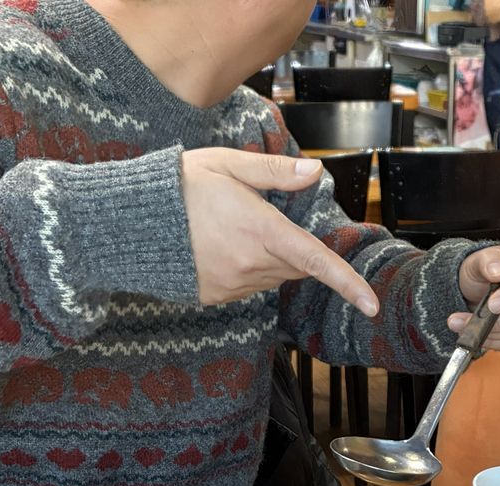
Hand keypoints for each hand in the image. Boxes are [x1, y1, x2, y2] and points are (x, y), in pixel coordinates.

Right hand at [182, 148, 377, 313]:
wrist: (128, 220)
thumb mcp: (229, 165)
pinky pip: (248, 287)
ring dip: (271, 258)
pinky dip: (247, 270)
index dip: (348, 284)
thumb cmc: (181, 185)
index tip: (372, 305)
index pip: (316, 261)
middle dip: (295, 248)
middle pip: (297, 266)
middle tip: (263, 219)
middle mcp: (250, 264)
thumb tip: (316, 172)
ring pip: (274, 277)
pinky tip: (220, 248)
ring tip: (233, 230)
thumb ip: (276, 172)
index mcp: (260, 230)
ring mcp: (232, 284)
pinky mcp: (215, 296)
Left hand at [451, 246, 499, 350]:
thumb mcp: (481, 259)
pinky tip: (477, 335)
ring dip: (492, 332)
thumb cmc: (485, 270)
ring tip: (464, 326)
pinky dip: (493, 341)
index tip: (492, 303)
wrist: (480, 288)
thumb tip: (499, 271)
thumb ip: (489, 260)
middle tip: (476, 320)